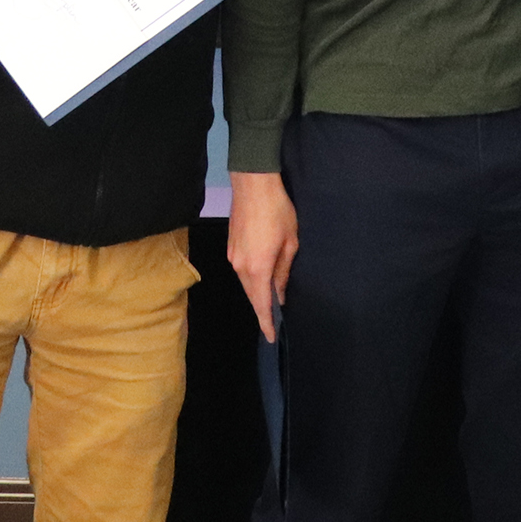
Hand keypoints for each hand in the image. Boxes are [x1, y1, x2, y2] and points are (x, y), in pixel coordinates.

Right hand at [228, 171, 298, 342]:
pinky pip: (242, 270)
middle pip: (251, 295)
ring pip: (245, 282)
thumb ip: (283, 272)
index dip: (266, 322)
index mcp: (257, 268)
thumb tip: (279, 294)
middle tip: (274, 322)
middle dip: (262, 309)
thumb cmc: (278, 212)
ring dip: (257, 292)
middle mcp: (240, 266)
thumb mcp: (290, 243)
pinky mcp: (230, 245)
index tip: (270, 337)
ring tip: (270, 300)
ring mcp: (233, 255)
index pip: (261, 304)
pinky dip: (251, 279)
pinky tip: (261, 278)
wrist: (253, 184)